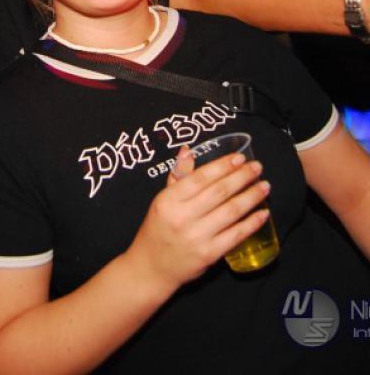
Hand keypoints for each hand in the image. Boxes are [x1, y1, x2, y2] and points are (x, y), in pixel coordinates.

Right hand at [127, 149, 269, 291]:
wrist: (151, 267)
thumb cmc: (158, 228)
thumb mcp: (162, 200)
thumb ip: (178, 175)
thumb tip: (188, 149)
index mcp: (169, 200)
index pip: (200, 178)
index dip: (222, 166)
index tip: (240, 157)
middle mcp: (182, 217)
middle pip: (219, 192)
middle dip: (242, 177)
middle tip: (257, 167)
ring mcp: (197, 236)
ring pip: (231, 211)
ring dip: (251, 196)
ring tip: (264, 186)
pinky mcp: (209, 254)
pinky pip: (236, 235)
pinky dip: (252, 222)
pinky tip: (263, 212)